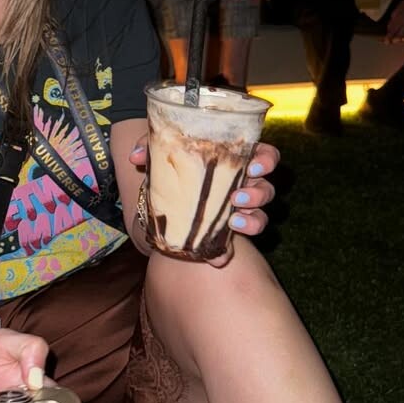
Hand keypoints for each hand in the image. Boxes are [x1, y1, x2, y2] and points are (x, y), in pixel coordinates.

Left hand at [129, 138, 277, 240]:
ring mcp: (237, 210)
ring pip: (261, 216)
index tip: (253, 166)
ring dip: (252, 220)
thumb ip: (149, 146)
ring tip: (233, 221)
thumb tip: (135, 157)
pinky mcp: (224, 233)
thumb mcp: (160, 151)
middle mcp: (243, 184)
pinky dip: (228, 250)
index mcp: (235, 159)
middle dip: (259, 193)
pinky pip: (236, 243)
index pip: (265, 155)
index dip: (267, 160)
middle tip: (238, 196)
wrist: (158, 195)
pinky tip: (219, 256)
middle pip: (268, 187)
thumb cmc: (169, 163)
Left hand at [385, 0, 403, 40]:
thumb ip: (392, 21)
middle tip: (393, 41)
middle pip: (400, 36)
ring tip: (400, 38)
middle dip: (395, 40)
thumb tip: (389, 31)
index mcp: (399, 18)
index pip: (393, 31)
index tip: (386, 41)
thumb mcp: (395, 12)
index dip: (389, 37)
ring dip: (403, 39)